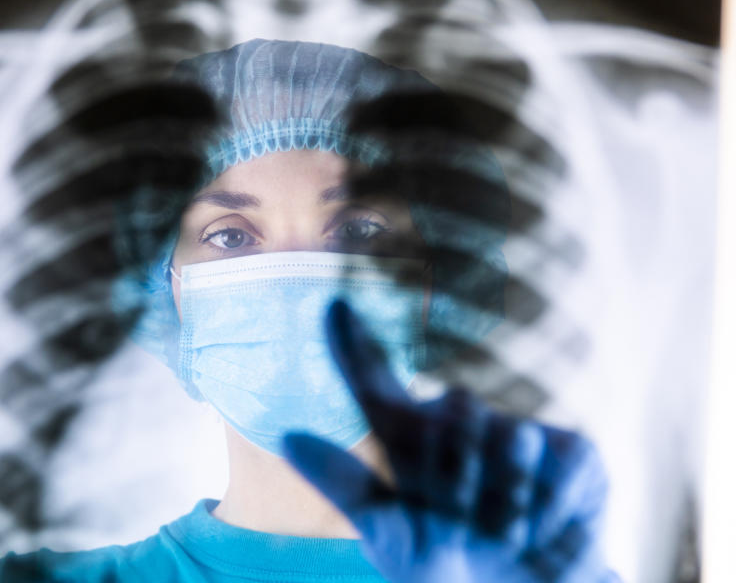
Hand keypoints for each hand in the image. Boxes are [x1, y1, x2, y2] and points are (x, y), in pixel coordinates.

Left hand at [283, 300, 617, 582]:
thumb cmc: (446, 563)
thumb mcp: (392, 539)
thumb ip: (345, 485)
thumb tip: (287, 437)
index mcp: (408, 438)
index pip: (374, 379)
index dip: (353, 343)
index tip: (333, 305)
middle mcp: (461, 420)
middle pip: (458, 408)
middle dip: (459, 472)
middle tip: (460, 523)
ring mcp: (519, 430)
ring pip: (511, 436)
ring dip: (504, 499)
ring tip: (499, 534)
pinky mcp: (573, 451)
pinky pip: (559, 468)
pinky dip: (545, 515)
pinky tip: (536, 537)